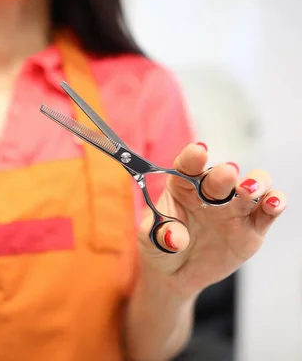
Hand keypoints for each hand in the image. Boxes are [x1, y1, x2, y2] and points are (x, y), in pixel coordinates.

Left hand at [137, 143, 286, 297]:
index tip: (198, 151)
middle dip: (223, 174)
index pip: (188, 166)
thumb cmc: (158, 247)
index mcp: (182, 186)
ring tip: (249, 189)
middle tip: (226, 173)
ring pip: (252, 186)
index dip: (193, 157)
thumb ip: (161, 234)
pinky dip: (275, 203)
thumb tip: (174, 238)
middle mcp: (210, 192)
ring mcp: (233, 208)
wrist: (175, 273)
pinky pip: (267, 212)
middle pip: (221, 175)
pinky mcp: (252, 227)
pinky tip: (274, 203)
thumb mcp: (150, 240)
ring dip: (256, 182)